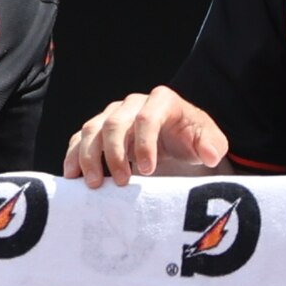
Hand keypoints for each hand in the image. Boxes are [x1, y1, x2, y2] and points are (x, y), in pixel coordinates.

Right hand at [63, 86, 229, 186]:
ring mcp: (112, 115)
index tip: (148, 172)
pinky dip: (72, 156)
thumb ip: (212, 146)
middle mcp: (134, 103)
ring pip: (91, 129)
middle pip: (114, 123)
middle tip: (121, 183)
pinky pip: (78, 138)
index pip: (147, 118)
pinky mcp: (98, 130)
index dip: (144, 144)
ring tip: (94, 184)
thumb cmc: (193, 143)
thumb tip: (209, 154)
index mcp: (162, 101)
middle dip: (114, 154)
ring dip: (88, 157)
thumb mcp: (210, 144)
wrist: (178, 146)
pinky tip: (73, 177)